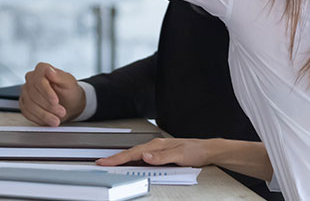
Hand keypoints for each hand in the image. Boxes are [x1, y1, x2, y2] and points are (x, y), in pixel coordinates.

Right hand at [19, 62, 85, 126]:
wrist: (69, 103)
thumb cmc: (70, 91)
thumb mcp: (69, 83)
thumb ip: (59, 76)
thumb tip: (49, 70)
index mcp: (41, 69)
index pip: (39, 80)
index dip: (47, 92)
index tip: (55, 101)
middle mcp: (31, 78)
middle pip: (33, 94)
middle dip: (48, 106)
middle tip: (61, 112)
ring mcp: (26, 91)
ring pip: (29, 105)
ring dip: (44, 115)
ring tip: (56, 120)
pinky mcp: (24, 103)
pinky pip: (26, 113)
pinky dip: (38, 119)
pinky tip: (48, 121)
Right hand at [97, 137, 213, 167]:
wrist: (207, 150)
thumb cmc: (195, 151)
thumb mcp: (180, 155)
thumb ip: (161, 157)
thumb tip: (144, 156)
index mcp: (156, 145)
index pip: (133, 153)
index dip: (118, 158)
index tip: (105, 162)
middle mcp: (155, 146)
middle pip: (130, 153)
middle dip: (115, 158)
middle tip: (101, 163)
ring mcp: (157, 150)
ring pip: (135, 155)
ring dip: (122, 159)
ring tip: (110, 164)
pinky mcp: (160, 155)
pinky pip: (142, 157)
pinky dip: (132, 160)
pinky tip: (130, 164)